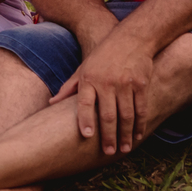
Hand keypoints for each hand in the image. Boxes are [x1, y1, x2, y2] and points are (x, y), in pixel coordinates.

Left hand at [49, 33, 152, 155]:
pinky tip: (137, 136)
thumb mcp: (83, 69)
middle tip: (109, 152)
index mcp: (89, 79)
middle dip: (109, 135)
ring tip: (123, 148)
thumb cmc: (102, 56)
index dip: (86, 119)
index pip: (85, 102)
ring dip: (126, 134)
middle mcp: (107, 82)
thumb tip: (50, 103)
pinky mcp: (141, 84)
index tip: (87, 135)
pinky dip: (140, 124)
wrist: (131, 39)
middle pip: (108, 113)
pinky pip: (141, 109)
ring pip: (126, 115)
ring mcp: (125, 84)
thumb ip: (68, 88)